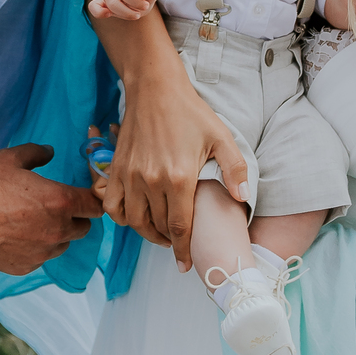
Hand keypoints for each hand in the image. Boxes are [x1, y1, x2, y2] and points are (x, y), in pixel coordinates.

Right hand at [0, 144, 101, 274]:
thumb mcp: (9, 159)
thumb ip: (35, 153)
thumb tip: (49, 151)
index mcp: (60, 201)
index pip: (96, 205)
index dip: (92, 199)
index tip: (84, 196)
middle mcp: (57, 230)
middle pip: (83, 227)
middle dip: (75, 217)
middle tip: (55, 207)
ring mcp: (42, 252)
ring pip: (62, 245)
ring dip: (56, 235)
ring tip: (33, 223)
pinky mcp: (25, 267)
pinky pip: (40, 258)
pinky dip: (34, 249)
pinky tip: (16, 238)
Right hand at [89, 10, 247, 269]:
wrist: (154, 89)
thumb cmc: (190, 112)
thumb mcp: (221, 136)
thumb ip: (234, 169)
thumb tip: (242, 198)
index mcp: (179, 178)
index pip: (180, 228)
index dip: (184, 251)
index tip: (186, 266)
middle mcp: (152, 181)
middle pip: (157, 228)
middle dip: (169, 243)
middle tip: (178, 245)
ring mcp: (131, 176)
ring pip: (134, 221)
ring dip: (147, 233)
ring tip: (160, 233)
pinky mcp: (117, 169)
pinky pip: (113, 205)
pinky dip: (121, 217)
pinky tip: (135, 215)